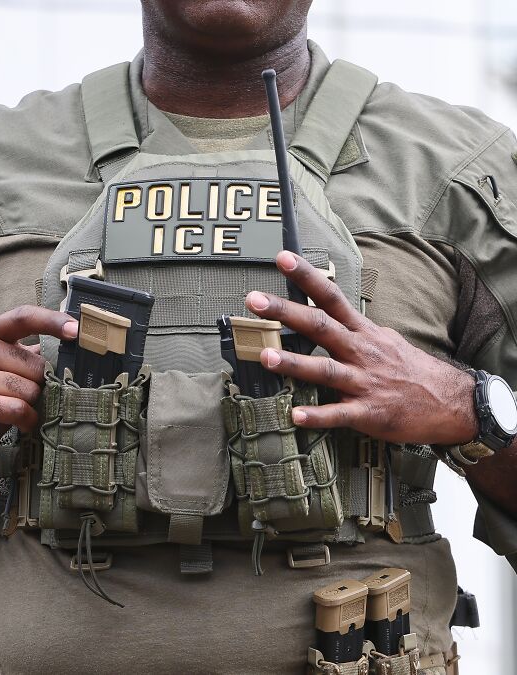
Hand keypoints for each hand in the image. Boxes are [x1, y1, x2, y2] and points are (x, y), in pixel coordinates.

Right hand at [0, 306, 77, 471]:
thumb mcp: (7, 368)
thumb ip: (31, 355)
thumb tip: (73, 345)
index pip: (23, 317)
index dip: (52, 321)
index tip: (77, 330)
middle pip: (34, 364)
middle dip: (38, 385)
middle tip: (20, 396)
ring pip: (29, 390)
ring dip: (30, 405)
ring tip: (13, 410)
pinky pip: (18, 408)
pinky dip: (26, 420)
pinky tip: (19, 423)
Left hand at [245, 251, 476, 445]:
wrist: (452, 402)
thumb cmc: (410, 370)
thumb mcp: (383, 339)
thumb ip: (351, 329)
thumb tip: (324, 313)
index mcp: (363, 332)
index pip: (331, 297)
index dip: (306, 277)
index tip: (282, 258)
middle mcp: (361, 352)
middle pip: (320, 326)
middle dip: (286, 312)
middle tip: (254, 300)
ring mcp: (365, 382)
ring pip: (325, 370)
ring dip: (294, 364)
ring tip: (265, 357)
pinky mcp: (369, 412)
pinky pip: (339, 414)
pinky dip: (318, 415)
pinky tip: (296, 415)